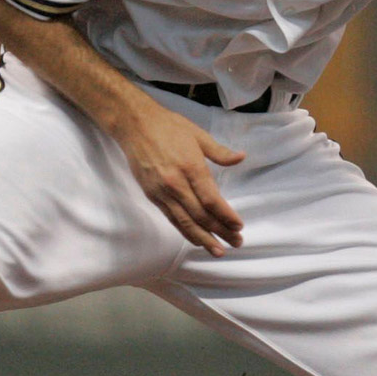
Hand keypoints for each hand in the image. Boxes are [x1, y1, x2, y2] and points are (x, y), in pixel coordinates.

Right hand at [115, 107, 245, 256]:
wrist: (135, 125)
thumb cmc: (169, 126)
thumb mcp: (198, 134)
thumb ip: (220, 152)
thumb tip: (241, 157)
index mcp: (191, 167)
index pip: (212, 200)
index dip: (226, 216)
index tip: (239, 226)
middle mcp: (176, 183)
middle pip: (201, 215)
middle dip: (220, 231)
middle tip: (236, 242)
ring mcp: (162, 192)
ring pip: (185, 222)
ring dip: (203, 238)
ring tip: (218, 250)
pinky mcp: (152, 195)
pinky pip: (172, 218)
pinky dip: (185, 231)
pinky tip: (196, 239)